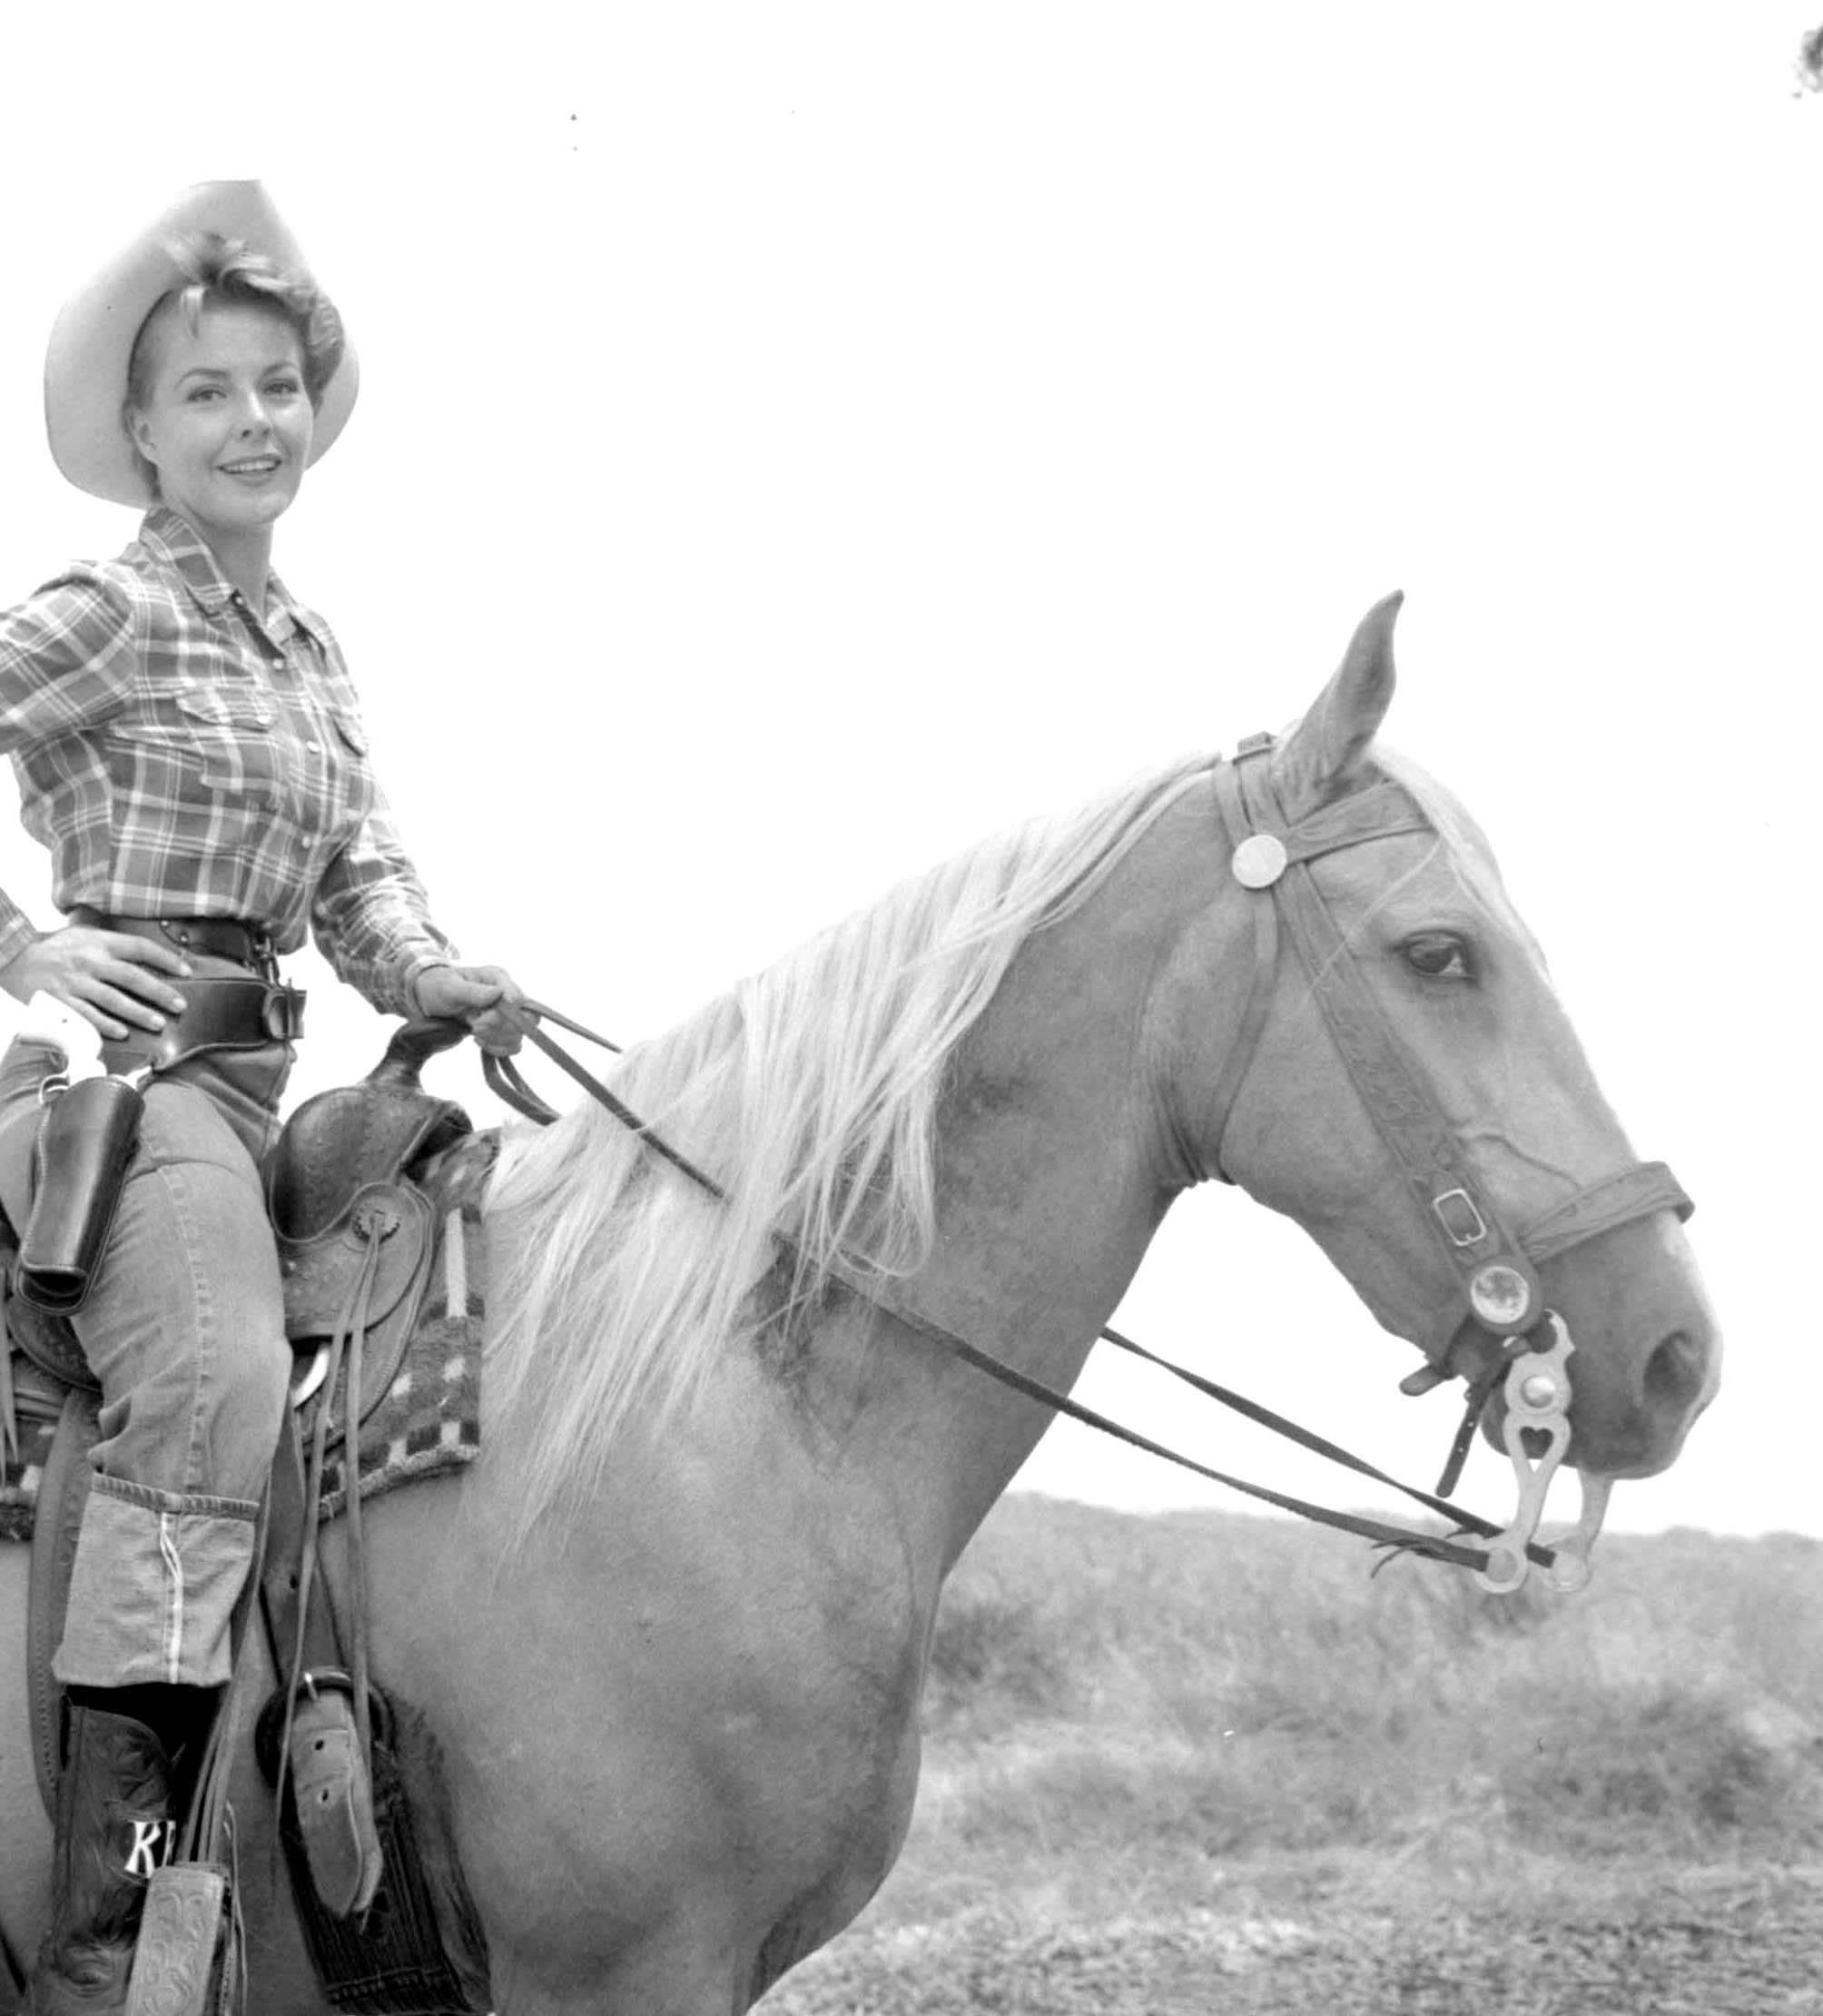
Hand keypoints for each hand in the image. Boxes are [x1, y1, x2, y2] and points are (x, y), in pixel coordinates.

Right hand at [0, 926, 191, 1040]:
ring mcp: (75, 982)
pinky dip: (104, 1025)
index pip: (140, 947)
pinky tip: (121, 1033)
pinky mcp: (60, 1000)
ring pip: (112, 999)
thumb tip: (148, 952)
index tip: (186, 971)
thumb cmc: (55, 947)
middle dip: (159, 992)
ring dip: (137, 1012)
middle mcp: (90, 961)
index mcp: (99, 942)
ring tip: (157, 1023)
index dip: (165, 959)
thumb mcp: (84, 934)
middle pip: (132, 977)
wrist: (14, 956)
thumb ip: (112, 943)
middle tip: (179, 1005)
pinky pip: (86, 1015)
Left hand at [411, 963, 531, 1054]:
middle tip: (475, 1027)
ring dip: (496, 1039)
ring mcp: (507, 1014)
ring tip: (474, 1032)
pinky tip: (480, 1042)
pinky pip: (513, 1046)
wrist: (429, 999)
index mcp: (498, 978)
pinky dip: (497, 1049)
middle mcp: (507, 995)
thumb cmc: (438, 987)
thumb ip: (472, 991)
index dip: (505, 1014)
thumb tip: (497, 994)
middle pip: (527, 1019)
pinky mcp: (502, 1031)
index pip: (519, 1000)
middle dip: (500, 1028)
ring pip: (519, 1035)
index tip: (479, 1019)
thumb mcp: (449, 987)